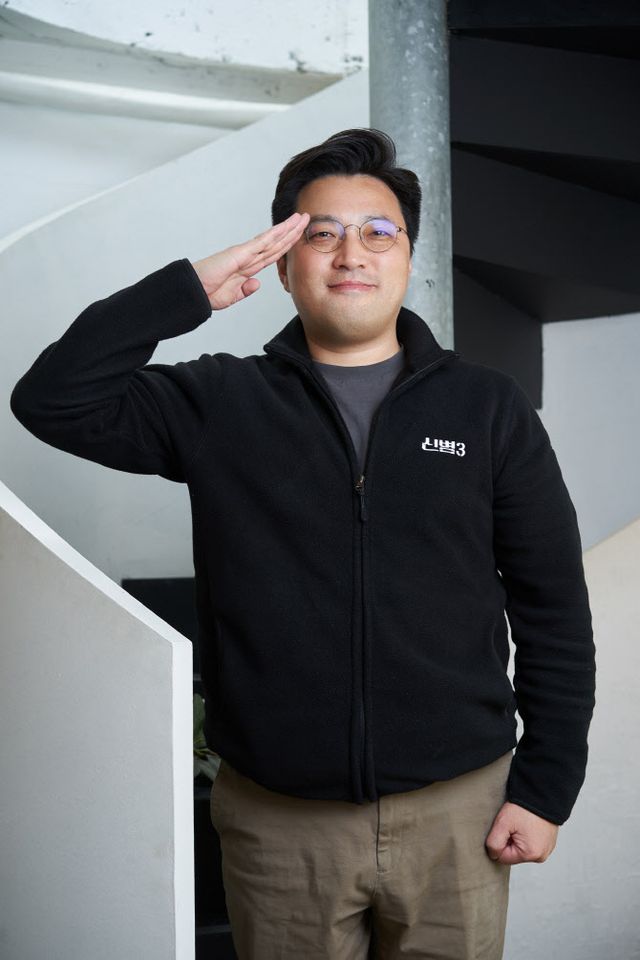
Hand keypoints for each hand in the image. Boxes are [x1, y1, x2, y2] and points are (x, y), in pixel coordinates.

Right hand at [192, 212, 308, 310]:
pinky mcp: (239, 253)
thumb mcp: (231, 296)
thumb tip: (257, 284)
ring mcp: (244, 253)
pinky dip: (274, 234)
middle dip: (292, 232)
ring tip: (301, 218)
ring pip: (272, 239)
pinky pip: (261, 242)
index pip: (272, 254)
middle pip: (276, 243)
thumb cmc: (206, 293)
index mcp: (247, 268)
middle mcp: (247, 257)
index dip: (286, 245)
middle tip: (306, 219)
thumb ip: (245, 290)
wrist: (192, 292)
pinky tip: (286, 227)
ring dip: (288, 229)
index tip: (298, 237)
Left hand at [485, 801, 558, 864]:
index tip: (505, 829)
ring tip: (521, 823)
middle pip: (513, 854)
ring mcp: (546, 850)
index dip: (499, 842)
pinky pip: (530, 844)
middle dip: (509, 840)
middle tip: (513, 825)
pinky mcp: (548, 843)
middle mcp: (541, 856)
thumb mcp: (502, 824)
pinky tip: (527, 824)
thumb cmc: (524, 807)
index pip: (503, 858)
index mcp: (530, 854)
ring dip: (517, 838)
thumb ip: (493, 844)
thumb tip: (493, 855)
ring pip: (521, 849)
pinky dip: (526, 835)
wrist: (541, 794)